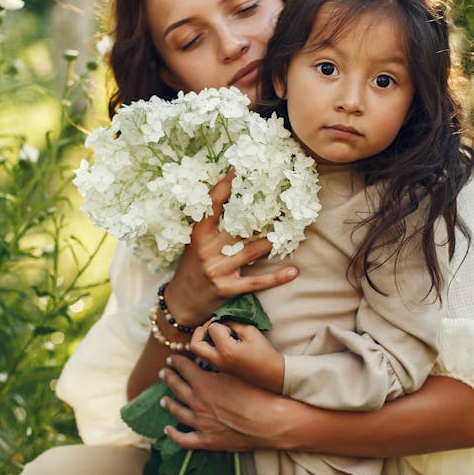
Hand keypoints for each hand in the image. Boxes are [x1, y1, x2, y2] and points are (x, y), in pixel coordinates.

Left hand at [159, 355, 292, 451]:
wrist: (270, 420)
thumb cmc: (258, 394)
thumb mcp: (237, 373)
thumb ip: (219, 368)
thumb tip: (210, 362)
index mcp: (204, 383)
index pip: (184, 368)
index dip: (176, 362)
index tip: (171, 359)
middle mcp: (197, 402)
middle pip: (177, 387)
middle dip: (169, 378)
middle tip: (163, 373)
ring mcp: (200, 423)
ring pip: (177, 411)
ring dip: (168, 403)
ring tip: (163, 399)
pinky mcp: (206, 440)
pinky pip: (183, 439)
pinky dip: (173, 434)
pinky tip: (167, 430)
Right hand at [163, 172, 297, 324]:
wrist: (180, 304)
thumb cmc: (190, 268)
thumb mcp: (195, 244)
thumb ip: (212, 227)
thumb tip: (236, 204)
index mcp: (199, 235)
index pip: (212, 206)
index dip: (225, 186)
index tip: (238, 171)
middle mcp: (208, 250)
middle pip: (240, 226)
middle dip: (261, 213)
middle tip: (281, 199)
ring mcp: (218, 270)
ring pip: (253, 250)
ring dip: (274, 240)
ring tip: (293, 228)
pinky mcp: (228, 289)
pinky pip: (257, 282)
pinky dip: (276, 278)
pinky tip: (293, 271)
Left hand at [188, 321, 284, 392]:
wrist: (271, 374)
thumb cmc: (264, 352)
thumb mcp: (250, 331)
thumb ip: (233, 322)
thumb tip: (221, 319)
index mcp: (226, 350)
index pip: (212, 329)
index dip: (220, 322)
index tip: (231, 324)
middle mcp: (218, 360)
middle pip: (194, 345)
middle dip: (200, 332)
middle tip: (212, 327)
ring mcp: (217, 366)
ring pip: (198, 351)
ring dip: (203, 339)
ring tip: (218, 334)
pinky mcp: (220, 368)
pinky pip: (205, 355)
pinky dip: (208, 346)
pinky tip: (220, 342)